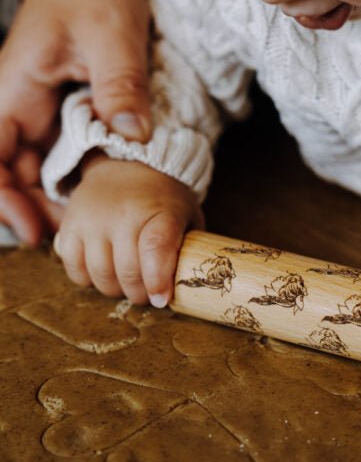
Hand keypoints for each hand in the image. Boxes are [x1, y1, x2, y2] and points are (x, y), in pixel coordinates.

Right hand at [0, 0, 150, 244]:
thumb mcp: (112, 33)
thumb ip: (120, 84)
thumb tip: (133, 135)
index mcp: (14, 90)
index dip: (2, 199)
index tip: (31, 229)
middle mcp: (21, 107)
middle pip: (13, 174)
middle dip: (38, 210)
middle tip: (78, 237)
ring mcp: (42, 113)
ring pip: (39, 171)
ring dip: (60, 200)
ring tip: (95, 224)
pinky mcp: (66, 115)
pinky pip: (64, 157)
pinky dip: (78, 179)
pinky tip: (103, 196)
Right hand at [55, 155, 203, 305]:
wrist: (127, 162)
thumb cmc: (162, 197)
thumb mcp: (186, 215)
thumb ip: (189, 247)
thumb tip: (187, 285)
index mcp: (159, 211)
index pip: (155, 249)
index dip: (157, 280)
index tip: (160, 299)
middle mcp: (122, 214)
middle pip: (127, 271)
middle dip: (139, 293)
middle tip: (146, 294)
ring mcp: (92, 220)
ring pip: (100, 275)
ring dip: (115, 290)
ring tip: (125, 284)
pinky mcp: (70, 225)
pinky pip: (74, 268)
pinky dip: (87, 280)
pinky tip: (102, 273)